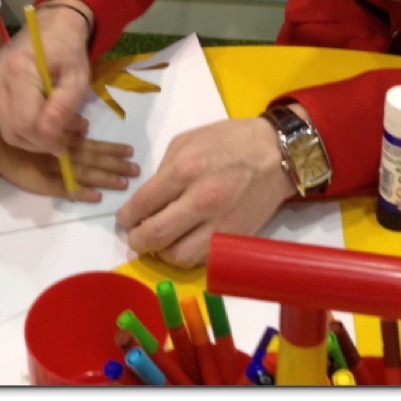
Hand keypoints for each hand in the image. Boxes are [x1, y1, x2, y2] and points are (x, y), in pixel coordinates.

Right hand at [0, 2, 92, 154]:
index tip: (67, 145)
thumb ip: (64, 106)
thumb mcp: (77, 76)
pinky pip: (4, 119)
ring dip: (34, 138)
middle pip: (12, 131)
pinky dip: (25, 127)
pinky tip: (45, 117)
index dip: (46, 141)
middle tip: (68, 138)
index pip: (25, 122)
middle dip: (41, 143)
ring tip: (62, 127)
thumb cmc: (68, 49)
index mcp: (17, 70)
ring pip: (7, 129)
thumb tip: (49, 136)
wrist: (52, 25)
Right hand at [0, 133, 139, 202]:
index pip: (93, 145)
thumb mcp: (46, 127)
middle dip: (116, 165)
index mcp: (66, 141)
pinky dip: (80, 193)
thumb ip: (67, 132)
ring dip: (105, 178)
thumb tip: (86, 129)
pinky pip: (64, 189)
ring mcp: (53, 169)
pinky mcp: (42, 183)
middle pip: (94, 160)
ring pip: (84, 173)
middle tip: (136, 170)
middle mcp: (63, 154)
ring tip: (124, 183)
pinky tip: (95, 197)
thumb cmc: (23, 135)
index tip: (131, 151)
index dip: (112, 148)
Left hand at [115, 117, 294, 268]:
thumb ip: (164, 170)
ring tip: (163, 241)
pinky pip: (204, 260)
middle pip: (156, 237)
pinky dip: (190, 256)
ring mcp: (220, 223)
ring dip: (164, 253)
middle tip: (137, 236)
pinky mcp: (236, 238)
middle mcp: (200, 200)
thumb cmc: (229, 141)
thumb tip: (148, 199)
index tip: (125, 220)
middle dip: (138, 241)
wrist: (276, 153)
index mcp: (184, 170)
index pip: (142, 205)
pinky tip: (187, 242)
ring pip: (179, 257)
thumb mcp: (187, 141)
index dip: (126, 218)